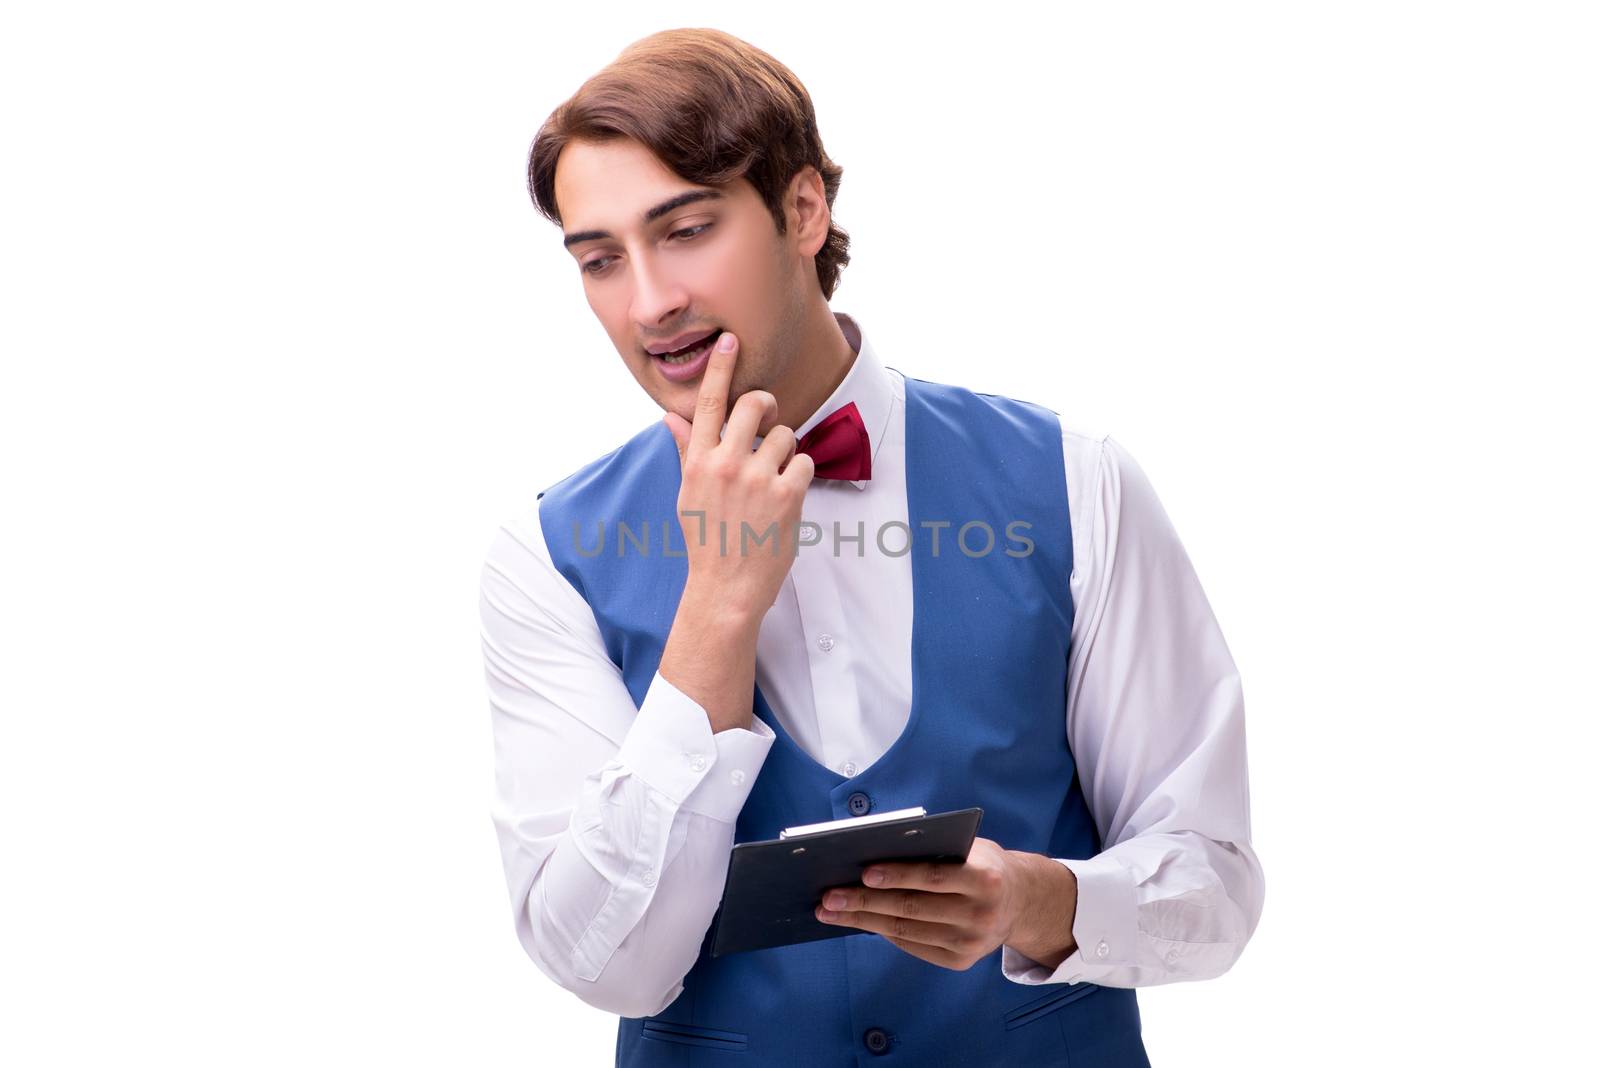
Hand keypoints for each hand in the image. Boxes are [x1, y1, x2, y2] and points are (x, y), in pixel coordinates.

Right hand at [663, 332, 814, 620]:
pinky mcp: (787, 495)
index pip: (707, 404)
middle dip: (768, 407)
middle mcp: (726, 464)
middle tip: (769, 423)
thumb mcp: (688, 495)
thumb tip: (670, 419)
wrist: (726, 589)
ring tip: (773, 481)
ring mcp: (758, 478)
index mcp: (699, 462)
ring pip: (785, 434)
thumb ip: (687, 452)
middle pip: (756, 404)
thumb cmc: (708, 542)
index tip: (730, 341)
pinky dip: (800, 476)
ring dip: (784, 452)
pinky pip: (803, 462)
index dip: (720, 369)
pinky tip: (786, 498)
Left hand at [813, 838, 1076, 970]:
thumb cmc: (982, 864)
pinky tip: (858, 921)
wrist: (1021, 901)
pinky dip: (882, 932)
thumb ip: (933, 849)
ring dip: (862, 921)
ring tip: (831, 911)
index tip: (862, 873)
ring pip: (905, 930)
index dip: (896, 875)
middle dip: (864, 902)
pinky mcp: (960, 961)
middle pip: (911, 908)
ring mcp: (970, 943)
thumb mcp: (969, 848)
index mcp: (984, 879)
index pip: (931, 877)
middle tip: (828, 897)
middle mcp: (980, 914)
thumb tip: (873, 851)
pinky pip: (912, 945)